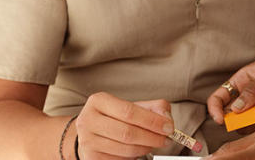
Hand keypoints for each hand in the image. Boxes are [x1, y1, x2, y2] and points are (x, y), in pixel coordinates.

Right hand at [73, 92, 196, 158]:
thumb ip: (151, 107)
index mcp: (98, 101)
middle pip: (127, 132)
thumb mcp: (130, 105)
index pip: (130, 112)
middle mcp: (88, 120)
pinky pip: (119, 159)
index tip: (168, 127)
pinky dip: (134, 156)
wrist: (90, 131)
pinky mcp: (90, 157)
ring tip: (153, 144)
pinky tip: (138, 149)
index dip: (152, 121)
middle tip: (165, 139)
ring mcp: (87, 141)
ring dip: (145, 148)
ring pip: (125, 149)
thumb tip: (166, 118)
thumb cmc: (113, 117)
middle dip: (152, 137)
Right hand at [207, 45, 254, 128]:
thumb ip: (253, 89)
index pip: (220, 96)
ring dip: (249, 125)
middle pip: (229, 115)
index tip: (220, 119)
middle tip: (245, 118)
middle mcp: (249, 95)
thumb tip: (234, 108)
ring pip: (243, 125)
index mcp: (243, 79)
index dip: (215, 108)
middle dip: (232, 121)